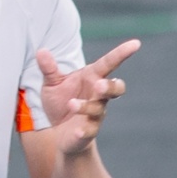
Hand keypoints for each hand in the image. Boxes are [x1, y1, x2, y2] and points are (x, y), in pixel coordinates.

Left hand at [35, 41, 139, 157]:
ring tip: (71, 104)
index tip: (136, 44)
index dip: (122, 53)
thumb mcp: (52, 84)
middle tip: (99, 85)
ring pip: (99, 109)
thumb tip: (41, 51)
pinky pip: (90, 131)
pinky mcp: (87, 132)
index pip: (109, 64)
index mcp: (92, 78)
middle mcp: (98, 96)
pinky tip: (77, 130)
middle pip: (116, 89)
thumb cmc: (61, 103)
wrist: (59, 134)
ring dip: (86, 106)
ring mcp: (95, 115)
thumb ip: (49, 69)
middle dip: (111, 86)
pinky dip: (84, 131)